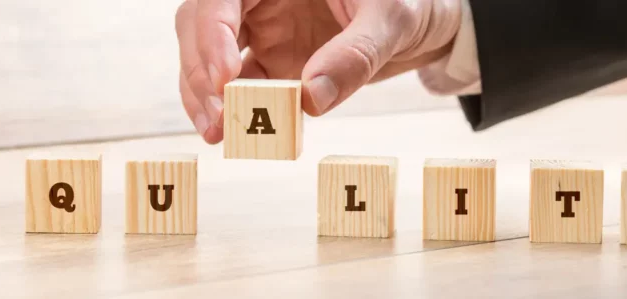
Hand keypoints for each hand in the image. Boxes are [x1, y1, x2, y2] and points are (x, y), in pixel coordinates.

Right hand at [176, 0, 461, 143]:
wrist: (426, 22)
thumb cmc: (410, 0)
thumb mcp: (391, 18)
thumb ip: (354, 55)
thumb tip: (310, 100)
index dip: (212, 32)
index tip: (226, 76)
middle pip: (202, 24)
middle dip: (201, 71)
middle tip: (217, 117)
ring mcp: (265, 30)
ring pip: (211, 57)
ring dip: (206, 95)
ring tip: (217, 132)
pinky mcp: (274, 61)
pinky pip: (243, 85)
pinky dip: (235, 109)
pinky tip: (236, 133)